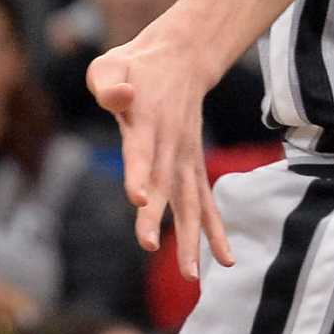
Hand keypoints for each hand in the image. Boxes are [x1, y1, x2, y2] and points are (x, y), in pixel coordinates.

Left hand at [88, 30, 232, 278]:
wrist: (181, 59)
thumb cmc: (135, 66)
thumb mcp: (110, 63)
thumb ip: (107, 83)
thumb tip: (120, 97)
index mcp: (146, 121)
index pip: (141, 151)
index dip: (140, 173)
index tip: (138, 198)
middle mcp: (170, 144)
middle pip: (165, 185)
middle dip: (158, 216)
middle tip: (149, 246)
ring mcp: (185, 157)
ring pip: (190, 201)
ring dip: (192, 237)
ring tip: (191, 274)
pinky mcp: (192, 166)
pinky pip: (205, 202)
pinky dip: (215, 230)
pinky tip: (225, 261)